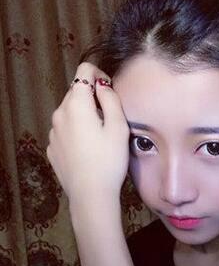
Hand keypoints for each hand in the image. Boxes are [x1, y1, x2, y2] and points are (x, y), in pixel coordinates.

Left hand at [47, 62, 129, 206]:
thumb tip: (102, 85)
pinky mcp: (52, 148)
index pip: (83, 71)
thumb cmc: (109, 161)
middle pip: (76, 92)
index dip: (99, 76)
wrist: (91, 194)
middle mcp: (59, 114)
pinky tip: (88, 149)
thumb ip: (111, 99)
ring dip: (84, 115)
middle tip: (110, 117)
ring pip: (69, 112)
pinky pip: (65, 130)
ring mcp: (53, 132)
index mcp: (76, 105)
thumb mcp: (119, 127)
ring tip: (100, 136)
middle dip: (92, 97)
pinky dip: (76, 131)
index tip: (110, 92)